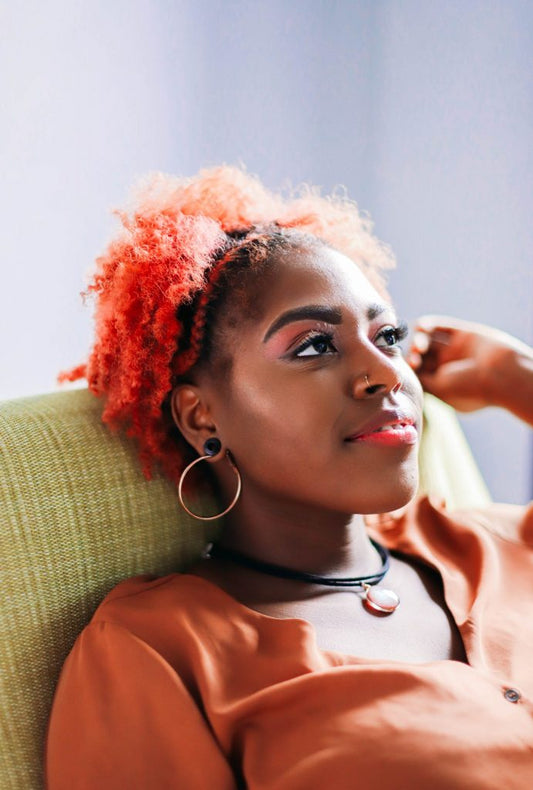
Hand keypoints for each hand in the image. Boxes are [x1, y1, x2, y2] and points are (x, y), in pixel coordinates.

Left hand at [408, 315, 532, 414]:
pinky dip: (427, 325)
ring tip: (421, 346)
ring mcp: (456, 350)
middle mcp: (450, 367)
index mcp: (445, 383)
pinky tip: (421, 328)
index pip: (419, 372)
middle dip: (414, 354)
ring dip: (419, 340)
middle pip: (422, 355)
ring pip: (429, 340)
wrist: (501, 373)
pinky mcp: (463, 334)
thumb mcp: (439, 389)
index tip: (409, 367)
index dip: (410, 367)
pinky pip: (440, 326)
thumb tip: (406, 368)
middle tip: (415, 356)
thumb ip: (421, 378)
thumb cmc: (469, 388)